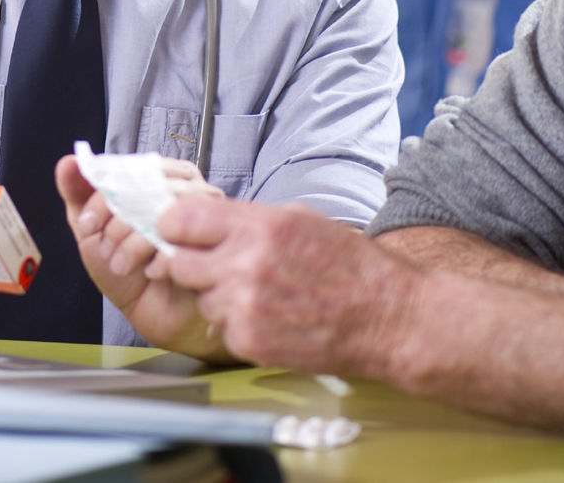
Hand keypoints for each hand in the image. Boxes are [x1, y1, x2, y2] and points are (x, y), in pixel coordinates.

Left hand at [55, 155, 228, 359]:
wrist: (152, 314)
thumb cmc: (130, 270)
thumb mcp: (95, 232)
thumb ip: (80, 195)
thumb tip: (68, 163)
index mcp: (161, 180)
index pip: (133, 168)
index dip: (105, 195)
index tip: (87, 221)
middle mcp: (189, 193)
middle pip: (152, 185)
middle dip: (118, 221)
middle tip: (104, 244)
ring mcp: (207, 220)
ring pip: (168, 211)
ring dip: (134, 242)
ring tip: (122, 264)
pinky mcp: (215, 249)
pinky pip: (185, 243)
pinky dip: (157, 260)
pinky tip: (148, 272)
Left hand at [158, 197, 419, 376]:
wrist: (387, 317)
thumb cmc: (350, 266)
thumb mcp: (301, 220)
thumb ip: (249, 220)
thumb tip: (205, 220)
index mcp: (260, 226)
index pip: (180, 219)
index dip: (176, 224)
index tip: (180, 230)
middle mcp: (246, 265)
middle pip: (180, 262)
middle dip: (196, 263)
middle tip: (221, 266)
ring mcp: (245, 308)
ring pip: (202, 299)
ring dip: (220, 296)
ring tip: (262, 294)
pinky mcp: (249, 343)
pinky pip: (221, 328)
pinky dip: (240, 324)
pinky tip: (272, 317)